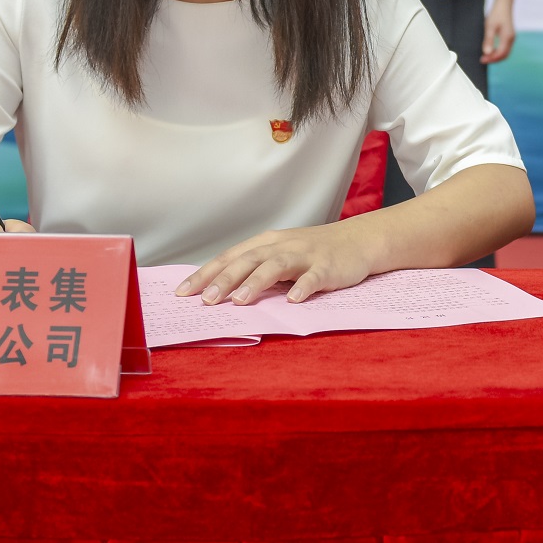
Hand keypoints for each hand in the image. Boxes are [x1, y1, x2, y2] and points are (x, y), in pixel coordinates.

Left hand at [175, 225, 375, 304]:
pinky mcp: (328, 266)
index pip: (229, 258)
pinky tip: (293, 300)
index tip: (182, 293)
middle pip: (248, 260)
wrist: (359, 240)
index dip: (205, 274)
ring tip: (241, 301)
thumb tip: (218, 292)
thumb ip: (254, 270)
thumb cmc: (313, 253)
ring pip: (276, 265)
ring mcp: (306, 255)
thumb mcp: (280, 256)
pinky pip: (314, 277)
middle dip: (225, 280)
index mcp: (266, 244)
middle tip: (207, 300)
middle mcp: (282, 246)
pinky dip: (303, 287)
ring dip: (257, 282)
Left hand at [483, 0, 515, 62]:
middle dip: (494, 59)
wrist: (504, 3)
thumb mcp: (490, 26)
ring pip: (505, 52)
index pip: (500, 53)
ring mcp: (512, 37)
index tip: (482, 60)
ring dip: (496, 56)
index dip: (491, 58)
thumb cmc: (496, 13)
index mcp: (507, 37)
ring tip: (486, 56)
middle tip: (483, 60)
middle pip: (504, 55)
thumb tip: (486, 52)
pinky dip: (498, 52)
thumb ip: (489, 40)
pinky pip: (505, 48)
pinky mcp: (510, 36)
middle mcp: (511, 39)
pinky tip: (491, 50)